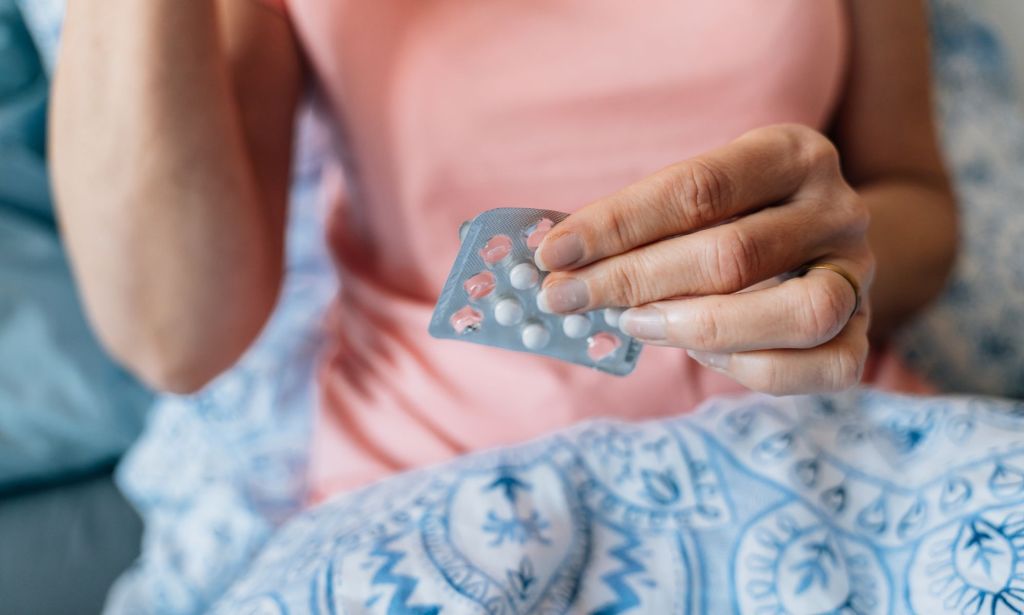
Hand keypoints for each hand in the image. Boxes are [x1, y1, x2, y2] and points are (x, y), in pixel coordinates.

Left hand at [535, 124, 872, 394]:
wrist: (823, 245)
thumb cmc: (737, 217)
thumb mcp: (700, 199)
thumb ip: (643, 223)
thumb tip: (560, 261)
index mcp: (792, 153)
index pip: (697, 188)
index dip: (618, 224)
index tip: (554, 252)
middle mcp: (837, 207)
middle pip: (732, 253)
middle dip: (633, 280)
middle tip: (567, 297)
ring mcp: (858, 273)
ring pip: (792, 313)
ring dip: (697, 326)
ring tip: (634, 324)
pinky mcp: (862, 334)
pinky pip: (811, 366)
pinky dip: (744, 366)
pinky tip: (697, 352)